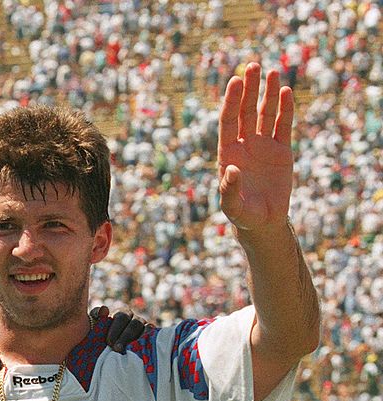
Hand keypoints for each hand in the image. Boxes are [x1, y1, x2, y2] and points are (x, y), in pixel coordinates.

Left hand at [90, 305, 152, 352]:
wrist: (108, 356)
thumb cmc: (101, 339)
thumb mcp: (96, 328)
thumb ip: (96, 317)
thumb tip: (104, 309)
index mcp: (122, 314)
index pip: (121, 316)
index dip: (116, 329)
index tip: (109, 342)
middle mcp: (135, 319)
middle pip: (135, 324)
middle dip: (125, 337)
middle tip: (117, 349)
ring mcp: (145, 328)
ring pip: (146, 329)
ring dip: (137, 341)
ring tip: (128, 352)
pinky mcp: (152, 337)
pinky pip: (154, 337)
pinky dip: (148, 342)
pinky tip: (140, 351)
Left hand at [217, 63, 293, 232]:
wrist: (264, 222)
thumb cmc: (243, 215)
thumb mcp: (233, 206)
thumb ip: (229, 190)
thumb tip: (231, 169)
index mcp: (228, 153)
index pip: (228, 121)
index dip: (232, 101)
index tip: (235, 81)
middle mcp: (244, 144)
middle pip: (246, 110)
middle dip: (249, 89)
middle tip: (252, 66)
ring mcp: (263, 145)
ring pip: (265, 113)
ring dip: (268, 93)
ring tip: (272, 71)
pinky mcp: (282, 150)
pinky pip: (284, 125)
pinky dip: (285, 109)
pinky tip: (286, 92)